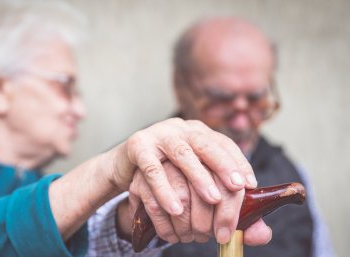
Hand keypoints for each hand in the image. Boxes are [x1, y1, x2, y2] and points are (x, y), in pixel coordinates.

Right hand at [111, 118, 256, 214]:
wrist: (126, 165)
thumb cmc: (166, 175)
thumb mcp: (193, 184)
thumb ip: (226, 208)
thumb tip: (261, 235)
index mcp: (198, 133)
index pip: (223, 144)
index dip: (238, 162)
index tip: (249, 185)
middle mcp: (181, 129)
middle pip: (205, 144)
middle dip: (224, 165)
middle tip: (237, 188)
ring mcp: (159, 135)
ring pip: (182, 153)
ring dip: (198, 177)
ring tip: (212, 199)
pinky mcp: (138, 146)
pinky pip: (152, 169)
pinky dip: (164, 189)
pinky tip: (176, 208)